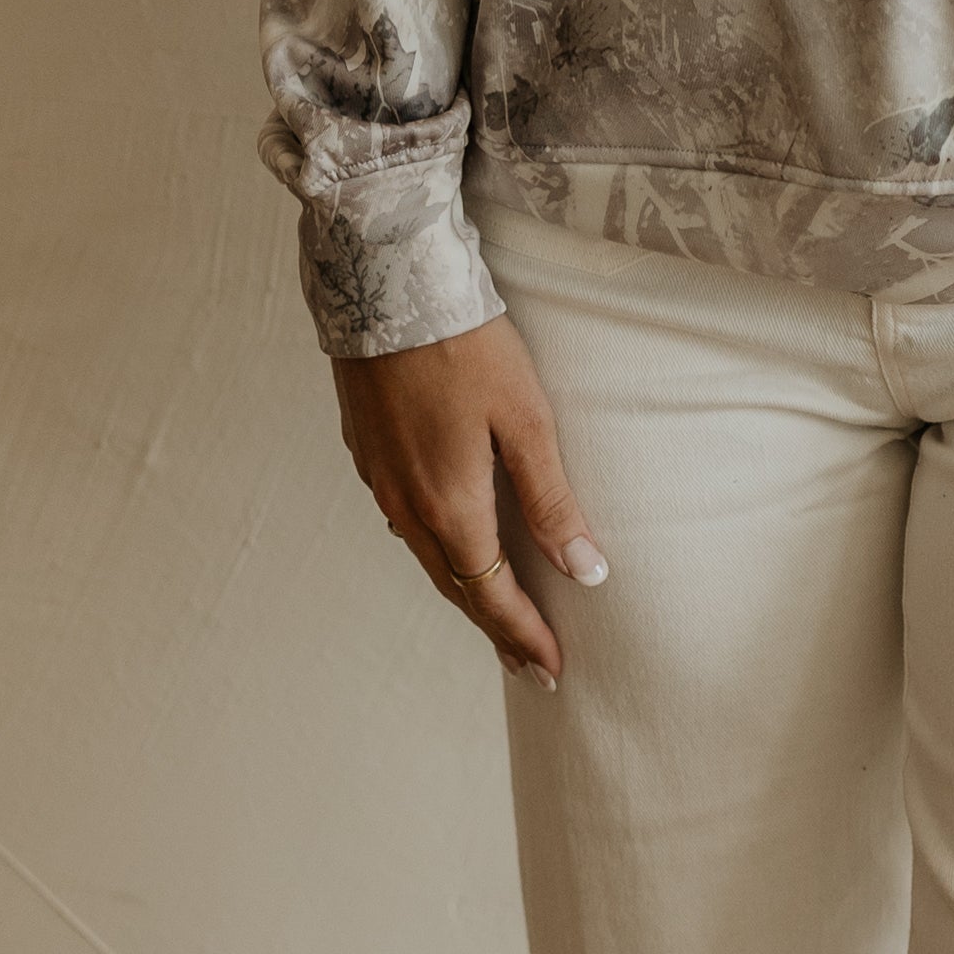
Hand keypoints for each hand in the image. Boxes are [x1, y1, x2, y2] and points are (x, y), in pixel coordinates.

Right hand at [332, 314, 609, 688]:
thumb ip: (552, 500)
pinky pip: (406, 521)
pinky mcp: (366, 451)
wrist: (384, 282)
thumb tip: (588, 572)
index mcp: (449, 504)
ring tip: (497, 612)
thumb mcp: (525, 418)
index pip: (492, 594)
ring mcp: (379, 479)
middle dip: (495, 627)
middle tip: (530, 664)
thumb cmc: (465, 343)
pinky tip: (452, 541)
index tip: (554, 671)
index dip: (524, 635)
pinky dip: (438, 549)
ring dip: (464, 590)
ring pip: (427, 556)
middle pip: (456, 586)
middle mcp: (405, 505)